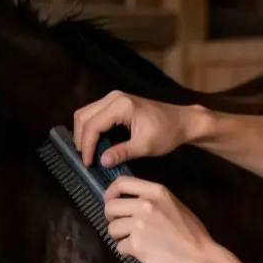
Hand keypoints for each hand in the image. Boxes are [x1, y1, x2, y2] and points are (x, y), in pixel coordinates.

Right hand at [73, 90, 197, 167]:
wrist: (182, 121)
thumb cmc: (167, 133)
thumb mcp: (145, 146)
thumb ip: (122, 152)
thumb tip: (102, 161)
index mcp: (121, 106)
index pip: (93, 125)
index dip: (87, 146)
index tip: (88, 164)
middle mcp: (114, 98)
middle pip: (83, 116)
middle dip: (81, 139)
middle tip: (86, 160)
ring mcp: (114, 98)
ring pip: (86, 114)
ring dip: (83, 133)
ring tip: (88, 153)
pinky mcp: (115, 102)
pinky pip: (94, 113)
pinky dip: (90, 128)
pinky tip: (94, 144)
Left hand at [104, 176, 214, 262]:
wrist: (198, 257)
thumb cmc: (191, 233)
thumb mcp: (174, 205)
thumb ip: (152, 200)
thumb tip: (131, 202)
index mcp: (155, 192)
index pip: (121, 183)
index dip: (110, 193)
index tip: (111, 202)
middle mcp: (144, 205)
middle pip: (110, 207)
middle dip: (111, 218)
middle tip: (121, 226)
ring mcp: (138, 225)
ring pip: (112, 229)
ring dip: (119, 236)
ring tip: (134, 241)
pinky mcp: (136, 245)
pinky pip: (119, 247)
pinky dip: (127, 251)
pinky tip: (140, 252)